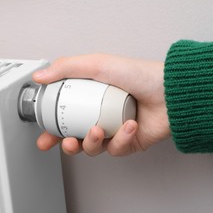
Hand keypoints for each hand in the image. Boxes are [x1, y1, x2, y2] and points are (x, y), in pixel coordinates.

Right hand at [32, 54, 169, 156]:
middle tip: (66, 142)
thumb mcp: (98, 64)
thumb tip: (40, 76)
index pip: (66, 114)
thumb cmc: (140, 75)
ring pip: (94, 147)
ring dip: (91, 142)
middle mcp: (102, 114)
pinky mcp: (130, 142)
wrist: (171, 91)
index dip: (52, 126)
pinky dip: (120, 139)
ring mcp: (115, 129)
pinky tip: (129, 126)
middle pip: (77, 136)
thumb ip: (67, 68)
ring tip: (97, 130)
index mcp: (93, 97)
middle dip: (68, 145)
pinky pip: (116, 148)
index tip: (44, 133)